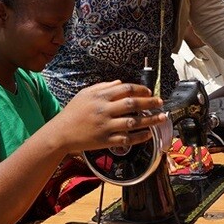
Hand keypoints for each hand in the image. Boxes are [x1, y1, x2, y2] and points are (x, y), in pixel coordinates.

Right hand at [48, 81, 163, 153]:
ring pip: (133, 122)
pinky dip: (139, 137)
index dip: (140, 89)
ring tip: (162, 118)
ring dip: (150, 120)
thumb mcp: (86, 94)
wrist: (61, 133)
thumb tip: (121, 82)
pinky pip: (127, 139)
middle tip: (160, 102)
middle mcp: (104, 110)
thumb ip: (104, 86)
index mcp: (100, 96)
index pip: (126, 89)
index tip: (149, 92)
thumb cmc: (73, 112)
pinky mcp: (106, 140)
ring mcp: (106, 126)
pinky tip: (148, 134)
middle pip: (132, 104)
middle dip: (150, 103)